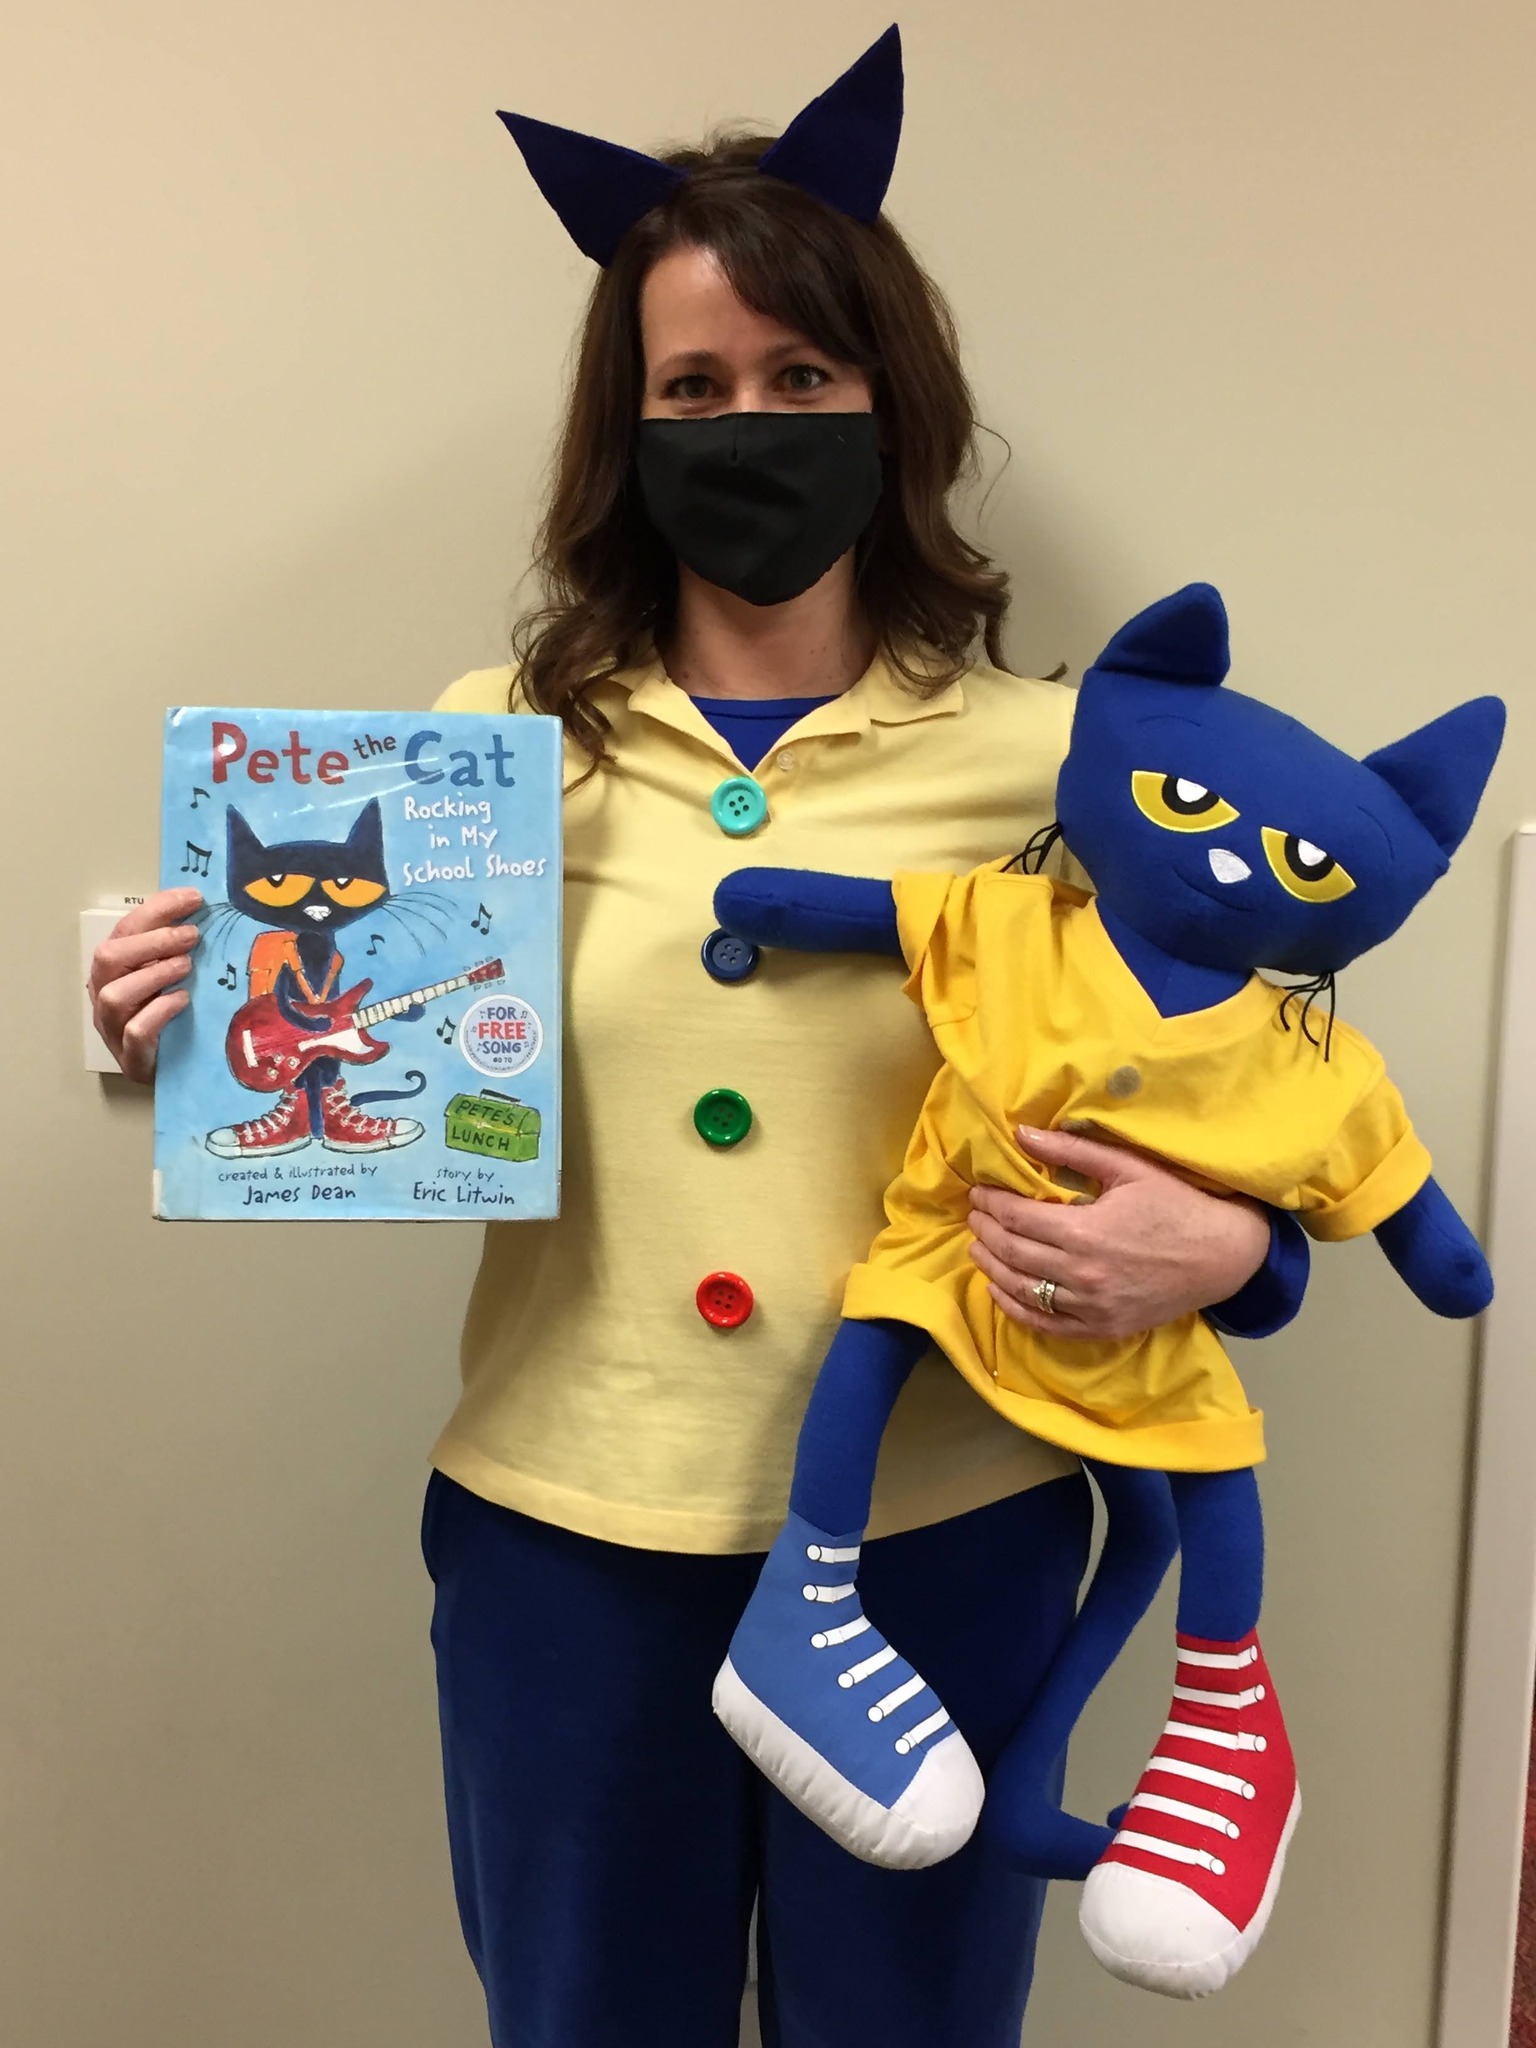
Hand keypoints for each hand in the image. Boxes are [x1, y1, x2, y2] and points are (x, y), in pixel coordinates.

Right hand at [88, 887, 203, 1082]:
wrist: (172, 1072)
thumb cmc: (171, 1018)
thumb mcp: (172, 976)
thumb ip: (176, 949)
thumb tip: (204, 914)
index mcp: (113, 969)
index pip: (125, 930)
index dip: (157, 910)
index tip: (192, 898)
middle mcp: (104, 994)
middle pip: (109, 957)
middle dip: (153, 940)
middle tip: (192, 936)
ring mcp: (113, 1028)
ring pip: (114, 994)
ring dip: (154, 973)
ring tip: (187, 966)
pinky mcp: (131, 1057)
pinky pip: (135, 1030)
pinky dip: (159, 1011)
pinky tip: (182, 1000)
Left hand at [968, 1124, 1269, 1340]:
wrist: (1223, 1256)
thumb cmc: (1176, 1205)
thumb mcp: (1127, 1167)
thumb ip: (1071, 1150)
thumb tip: (1021, 1133)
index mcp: (1085, 1231)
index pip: (1016, 1218)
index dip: (991, 1203)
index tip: (978, 1192)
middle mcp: (1082, 1274)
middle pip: (1012, 1252)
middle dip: (985, 1231)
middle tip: (974, 1216)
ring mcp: (1091, 1307)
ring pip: (1021, 1290)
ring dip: (992, 1267)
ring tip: (978, 1247)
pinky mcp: (1101, 1328)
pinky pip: (1044, 1324)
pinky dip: (1014, 1308)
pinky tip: (1000, 1289)